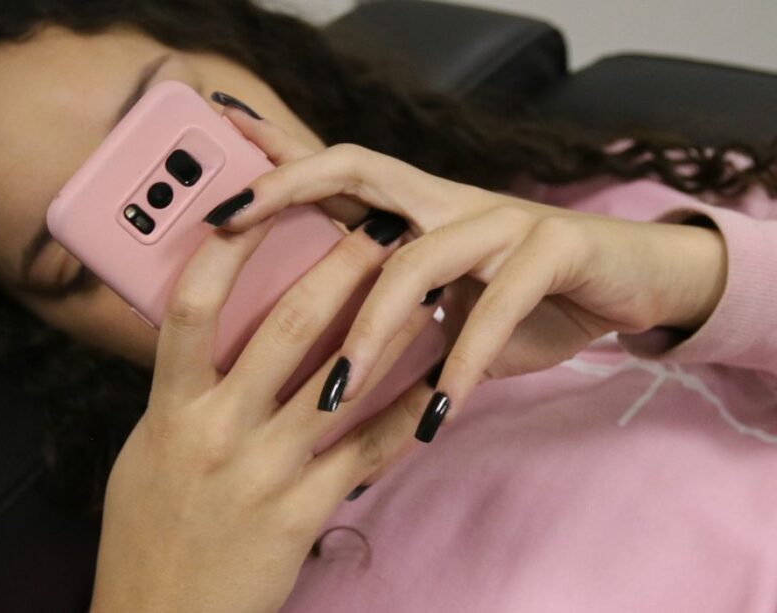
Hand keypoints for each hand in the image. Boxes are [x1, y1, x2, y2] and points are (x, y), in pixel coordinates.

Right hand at [91, 200, 444, 611]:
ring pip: (342, 379)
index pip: (191, 308)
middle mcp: (217, 431)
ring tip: (429, 286)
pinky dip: (409, 413)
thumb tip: (208, 341)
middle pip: (285, 328)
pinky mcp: (304, 510)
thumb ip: (181, 394)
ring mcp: (265, 471)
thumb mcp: (148, 450)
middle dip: (340, 267)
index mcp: (170, 410)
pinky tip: (442, 382)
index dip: (225, 249)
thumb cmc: (149, 531)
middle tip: (379, 225)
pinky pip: (368, 451)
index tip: (258, 204)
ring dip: (392, 326)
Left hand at [213, 101, 725, 462]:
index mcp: (413, 209)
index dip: (268, 168)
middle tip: (226, 223)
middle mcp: (445, 200)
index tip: (207, 188)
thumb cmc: (524, 303)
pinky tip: (437, 414)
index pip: (328, 174)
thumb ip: (387, 328)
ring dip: (374, 329)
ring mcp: (499, 217)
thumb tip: (314, 390)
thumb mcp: (446, 313)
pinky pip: (496, 307)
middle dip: (287, 189)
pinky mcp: (554, 246)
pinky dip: (464, 365)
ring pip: (418, 257)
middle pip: (354, 169)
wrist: (630, 284)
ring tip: (336, 393)